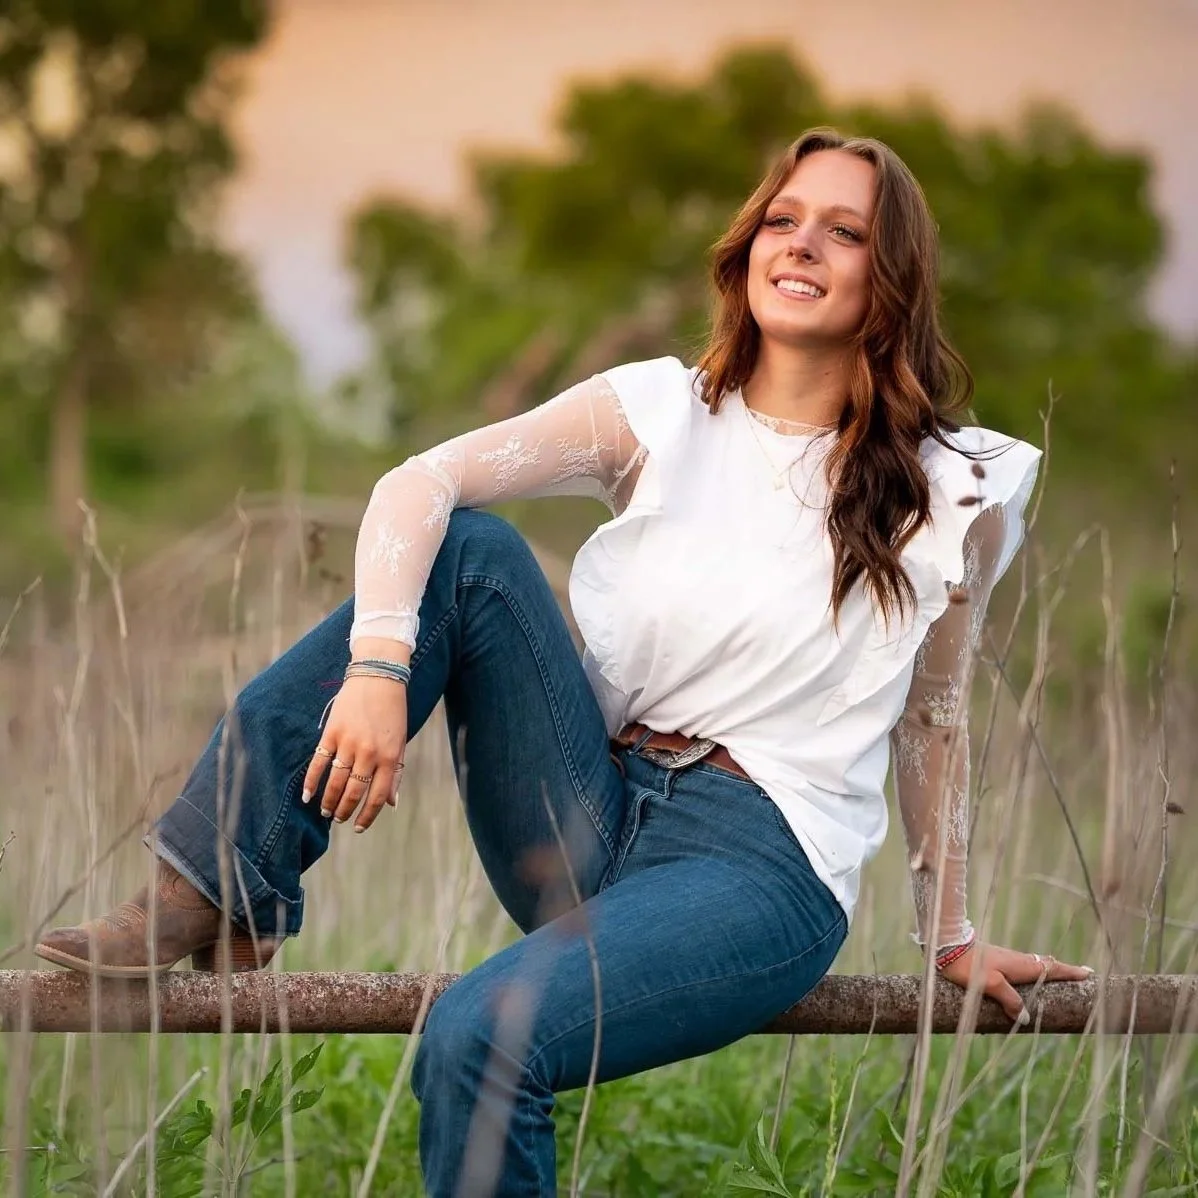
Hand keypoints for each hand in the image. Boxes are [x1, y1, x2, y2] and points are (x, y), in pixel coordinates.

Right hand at [301, 675, 408, 833]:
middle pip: (353, 792)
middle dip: (344, 810)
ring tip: (325, 811)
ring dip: (328, 801)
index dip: (367, 816)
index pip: (377, 797)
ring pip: (335, 781)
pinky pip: (319, 762)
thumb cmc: (392, 711)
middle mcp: (369, 753)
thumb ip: (396, 773)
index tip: (358, 826)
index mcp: (389, 757)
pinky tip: (307, 796)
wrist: (378, 676)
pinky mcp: (332, 732)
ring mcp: (349, 743)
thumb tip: (392, 803)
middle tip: (338, 819)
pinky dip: (311, 781)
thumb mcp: (401, 741)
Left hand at [937, 941, 1093, 1024]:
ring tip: (1062, 976)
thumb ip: (1009, 1000)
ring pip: (1035, 964)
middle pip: (1047, 965)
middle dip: (1065, 970)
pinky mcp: (997, 961)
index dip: (1070, 971)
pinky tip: (1030, 976)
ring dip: (1050, 970)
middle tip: (1082, 974)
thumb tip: (1025, 1018)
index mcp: (1021, 965)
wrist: (947, 946)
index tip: (1089, 973)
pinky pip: (1023, 966)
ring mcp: (1007, 959)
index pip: (1051, 968)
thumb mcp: (990, 985)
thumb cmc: (968, 966)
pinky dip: (1035, 970)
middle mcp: (1018, 960)